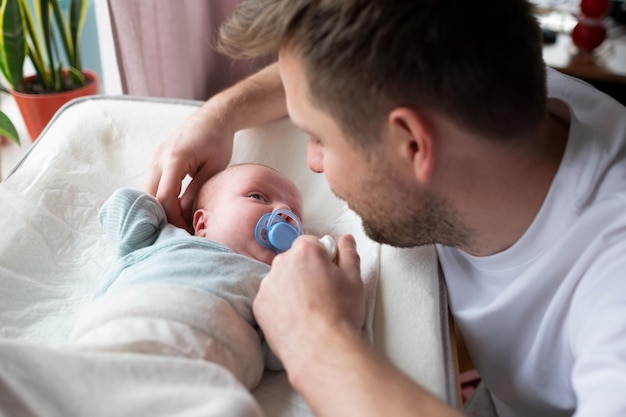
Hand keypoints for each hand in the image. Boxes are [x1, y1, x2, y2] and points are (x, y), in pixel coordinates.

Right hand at [145, 102, 234, 230]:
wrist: (212, 118)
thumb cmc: (217, 142)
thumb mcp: (213, 169)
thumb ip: (197, 192)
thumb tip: (184, 216)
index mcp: (174, 159)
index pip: (165, 197)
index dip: (173, 218)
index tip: (186, 230)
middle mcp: (158, 158)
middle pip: (150, 196)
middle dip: (163, 216)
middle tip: (179, 231)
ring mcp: (155, 158)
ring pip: (149, 192)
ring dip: (160, 208)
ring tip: (178, 222)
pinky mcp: (157, 160)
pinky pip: (153, 184)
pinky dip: (161, 198)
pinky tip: (174, 209)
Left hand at [254, 234, 365, 368]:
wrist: (321, 348)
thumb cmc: (341, 312)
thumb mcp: (354, 279)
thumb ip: (349, 253)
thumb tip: (346, 239)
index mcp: (305, 251)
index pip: (312, 242)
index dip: (323, 256)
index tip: (330, 273)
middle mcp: (281, 263)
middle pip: (294, 259)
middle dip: (306, 270)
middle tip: (322, 293)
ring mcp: (267, 284)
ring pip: (281, 279)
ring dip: (291, 287)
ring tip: (309, 309)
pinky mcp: (259, 305)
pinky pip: (271, 298)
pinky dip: (280, 305)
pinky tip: (295, 319)